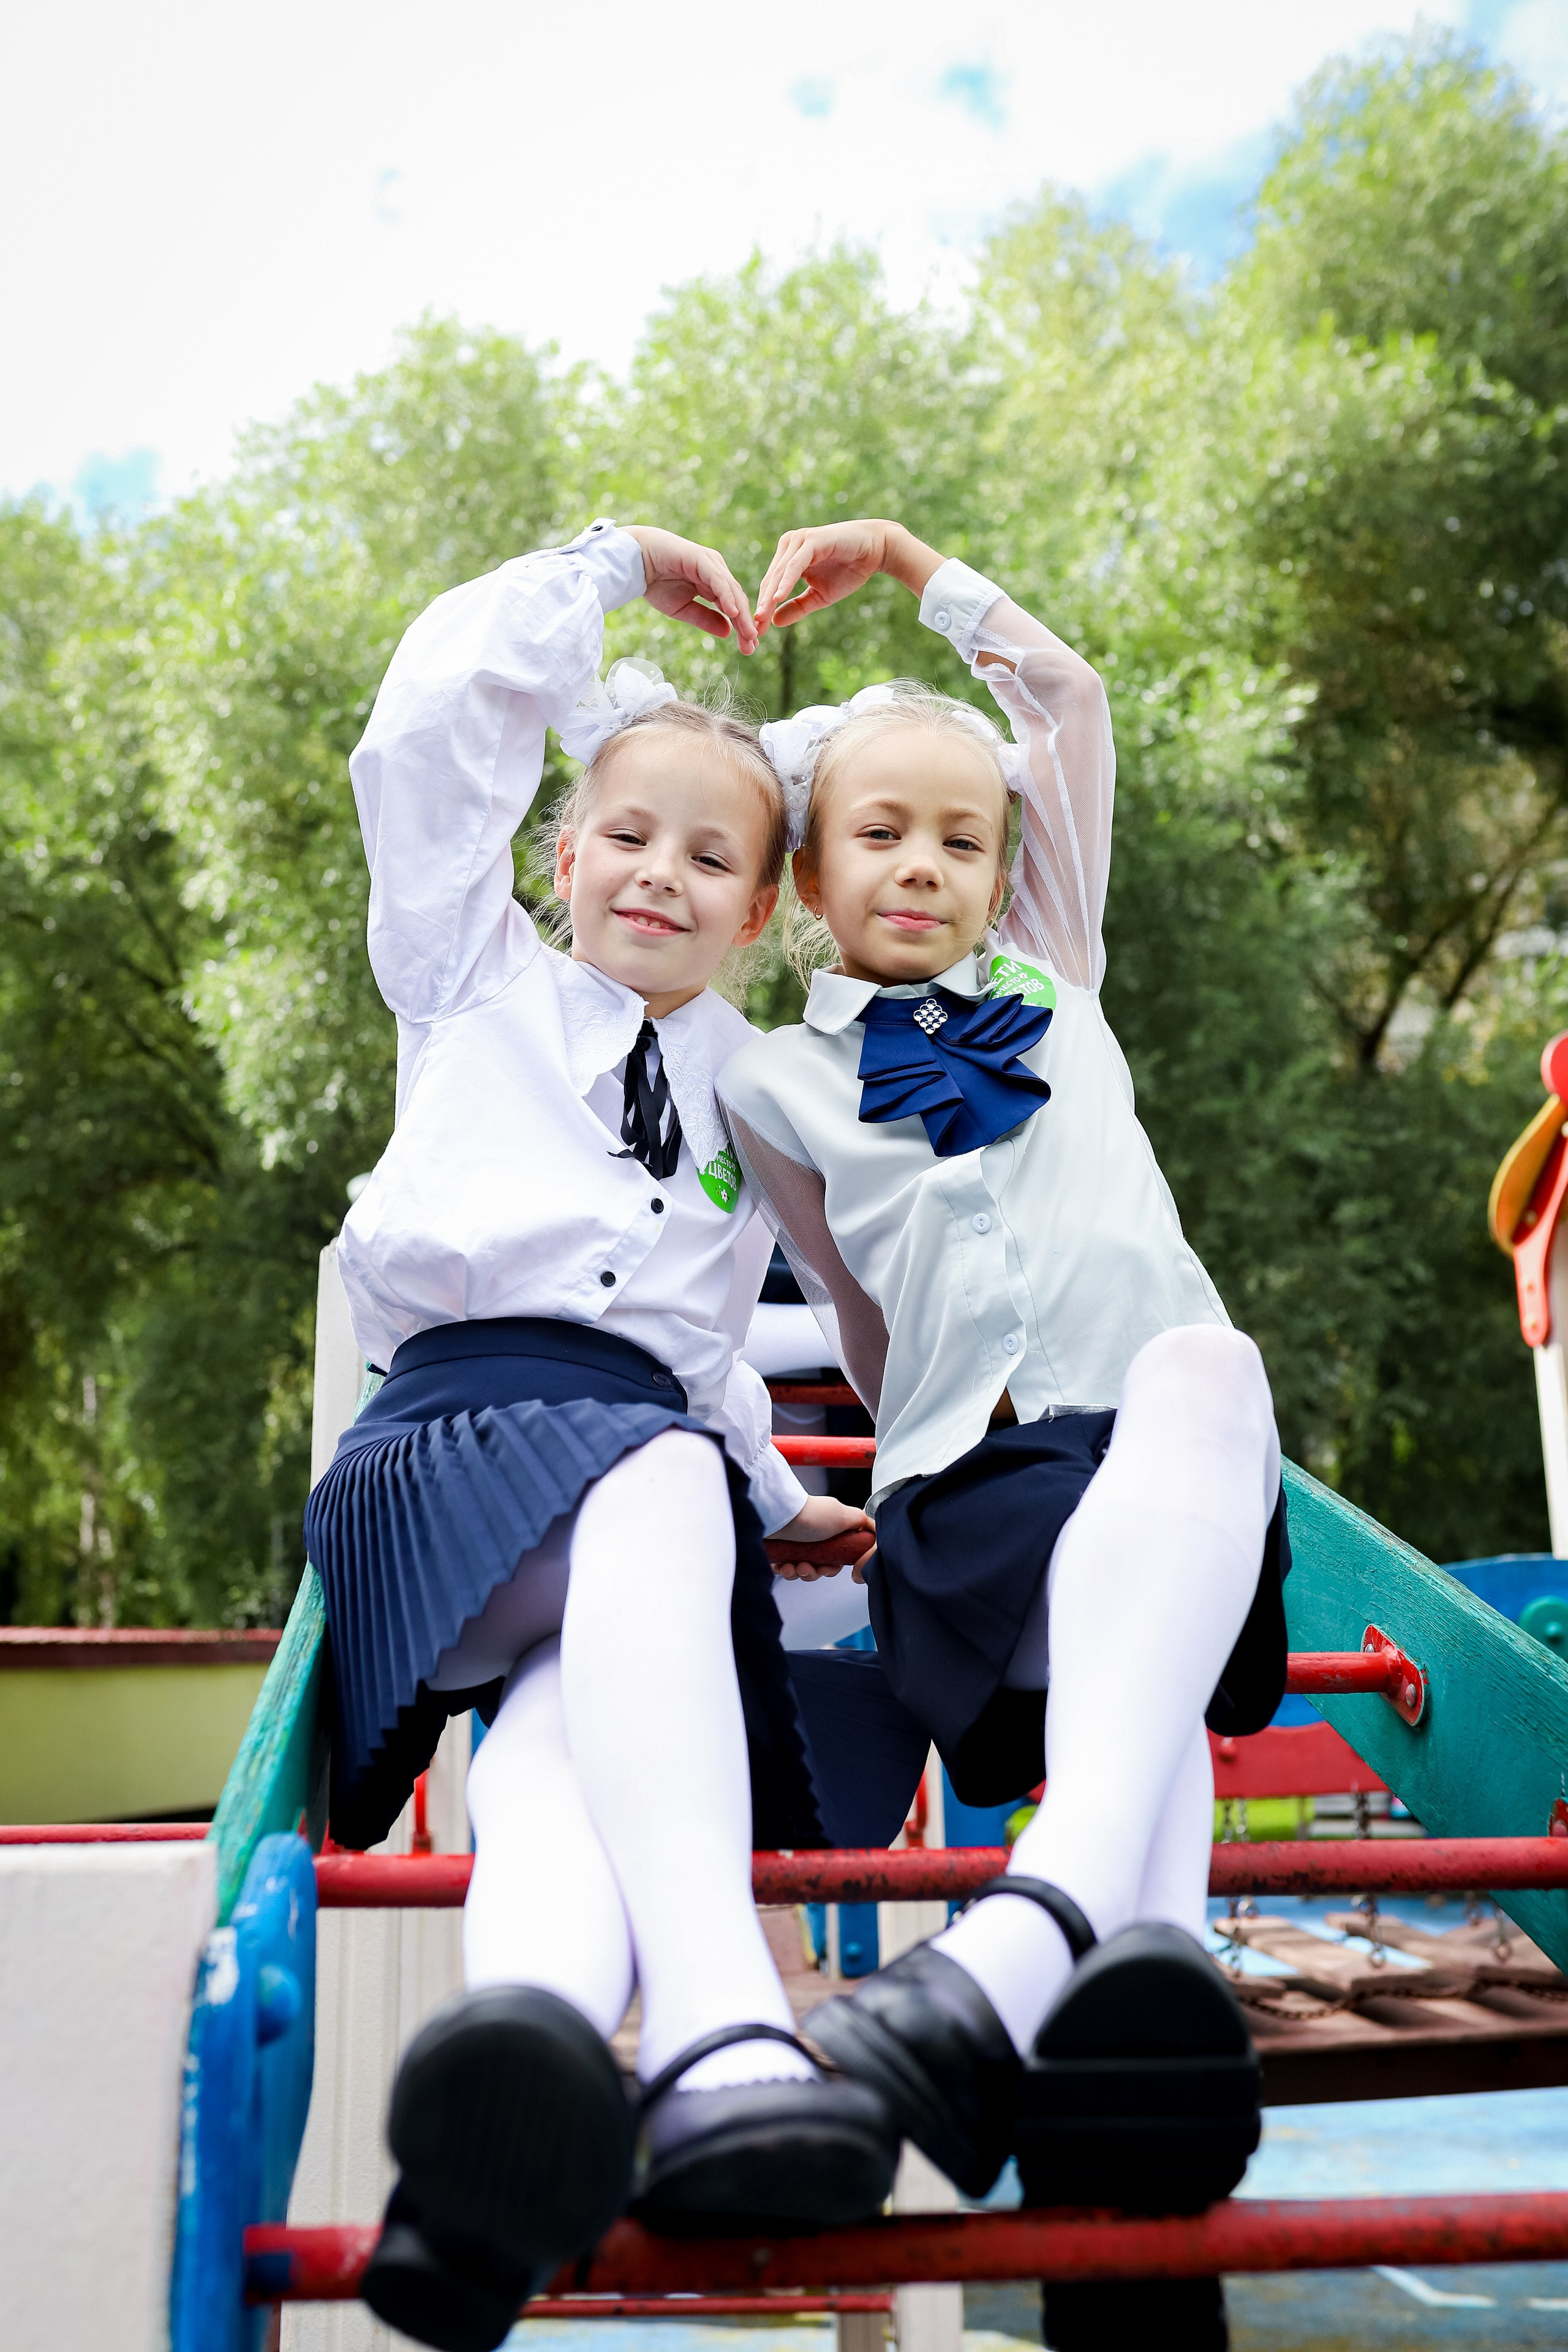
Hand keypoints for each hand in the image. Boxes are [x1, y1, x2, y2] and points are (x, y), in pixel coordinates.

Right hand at [625, 526, 757, 654]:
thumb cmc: (656, 582)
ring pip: (731, 591)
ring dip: (741, 614)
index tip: (749, 648)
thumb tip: (727, 632)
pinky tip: (732, 613)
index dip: (742, 627)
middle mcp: (716, 571)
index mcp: (713, 582)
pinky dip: (726, 596)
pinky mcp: (702, 559)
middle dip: (745, 624)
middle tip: (752, 647)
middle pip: (737, 600)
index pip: (733, 606)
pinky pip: (718, 580)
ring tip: (748, 634)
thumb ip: (705, 619)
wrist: (635, 562)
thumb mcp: (683, 609)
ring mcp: (711, 563)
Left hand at [754, 520, 943, 632]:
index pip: (769, 586)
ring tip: (761, 618)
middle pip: (769, 580)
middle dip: (762, 606)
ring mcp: (798, 541)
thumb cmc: (848, 570)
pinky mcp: (811, 540)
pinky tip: (778, 599)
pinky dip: (785, 582)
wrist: (875, 552)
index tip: (755, 631)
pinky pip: (794, 565)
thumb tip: (775, 622)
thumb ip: (797, 607)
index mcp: (788, 557)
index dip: (762, 608)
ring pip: (778, 573)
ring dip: (769, 597)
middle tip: (753, 630)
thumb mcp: (819, 596)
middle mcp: (789, 545)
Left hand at [770, 1493, 874, 1580]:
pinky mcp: (778, 1550)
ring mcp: (795, 1544)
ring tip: (793, 1566)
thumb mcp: (844, 1515)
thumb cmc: (810, 1515)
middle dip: (815, 1572)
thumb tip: (875, 1529)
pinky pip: (784, 1569)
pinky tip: (782, 1566)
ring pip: (802, 1570)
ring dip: (800, 1573)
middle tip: (808, 1567)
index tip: (830, 1567)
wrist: (777, 1516)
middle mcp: (813, 1537)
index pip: (837, 1557)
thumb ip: (863, 1522)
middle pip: (819, 1566)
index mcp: (829, 1530)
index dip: (834, 1567)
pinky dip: (784, 1571)